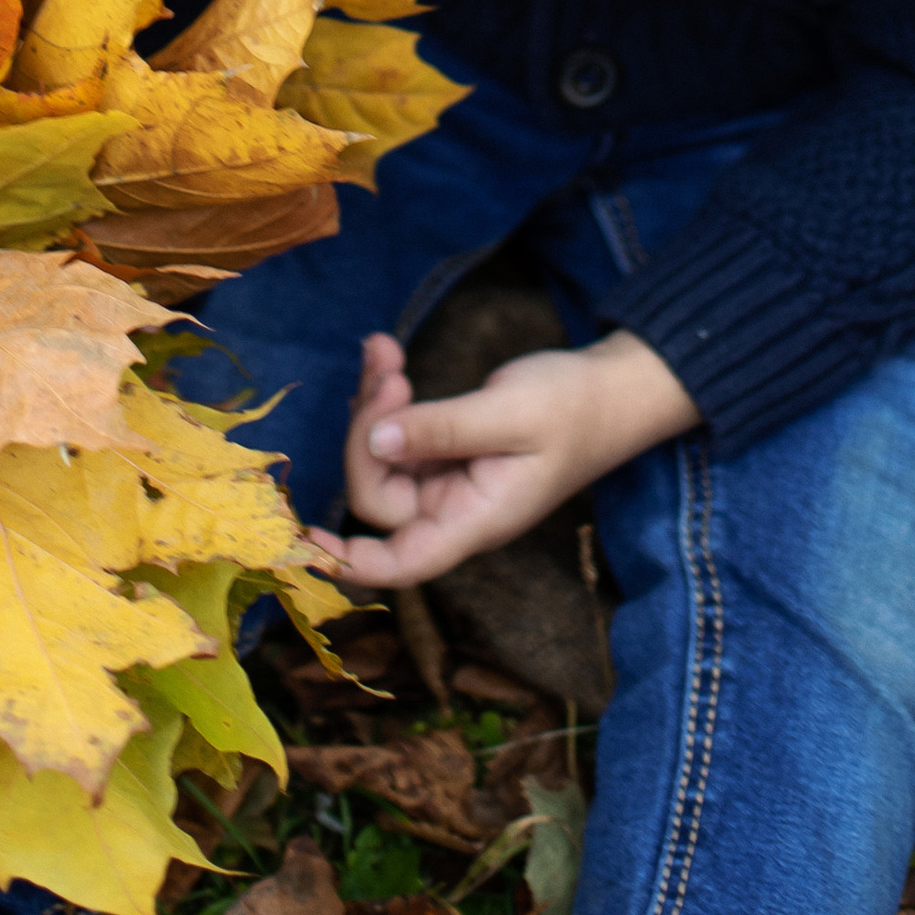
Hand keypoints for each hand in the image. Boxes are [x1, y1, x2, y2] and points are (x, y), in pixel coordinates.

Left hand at [315, 326, 699, 590]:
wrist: (608, 389)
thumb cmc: (572, 408)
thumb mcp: (508, 414)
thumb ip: (442, 430)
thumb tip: (378, 442)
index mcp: (475, 521)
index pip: (404, 562)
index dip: (353, 564)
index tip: (306, 543)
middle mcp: (453, 508)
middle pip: (378, 494)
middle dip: (368, 429)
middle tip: (390, 367)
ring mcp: (446, 479)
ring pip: (381, 456)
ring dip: (373, 403)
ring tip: (386, 350)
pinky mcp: (444, 447)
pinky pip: (396, 430)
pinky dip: (386, 393)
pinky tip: (386, 352)